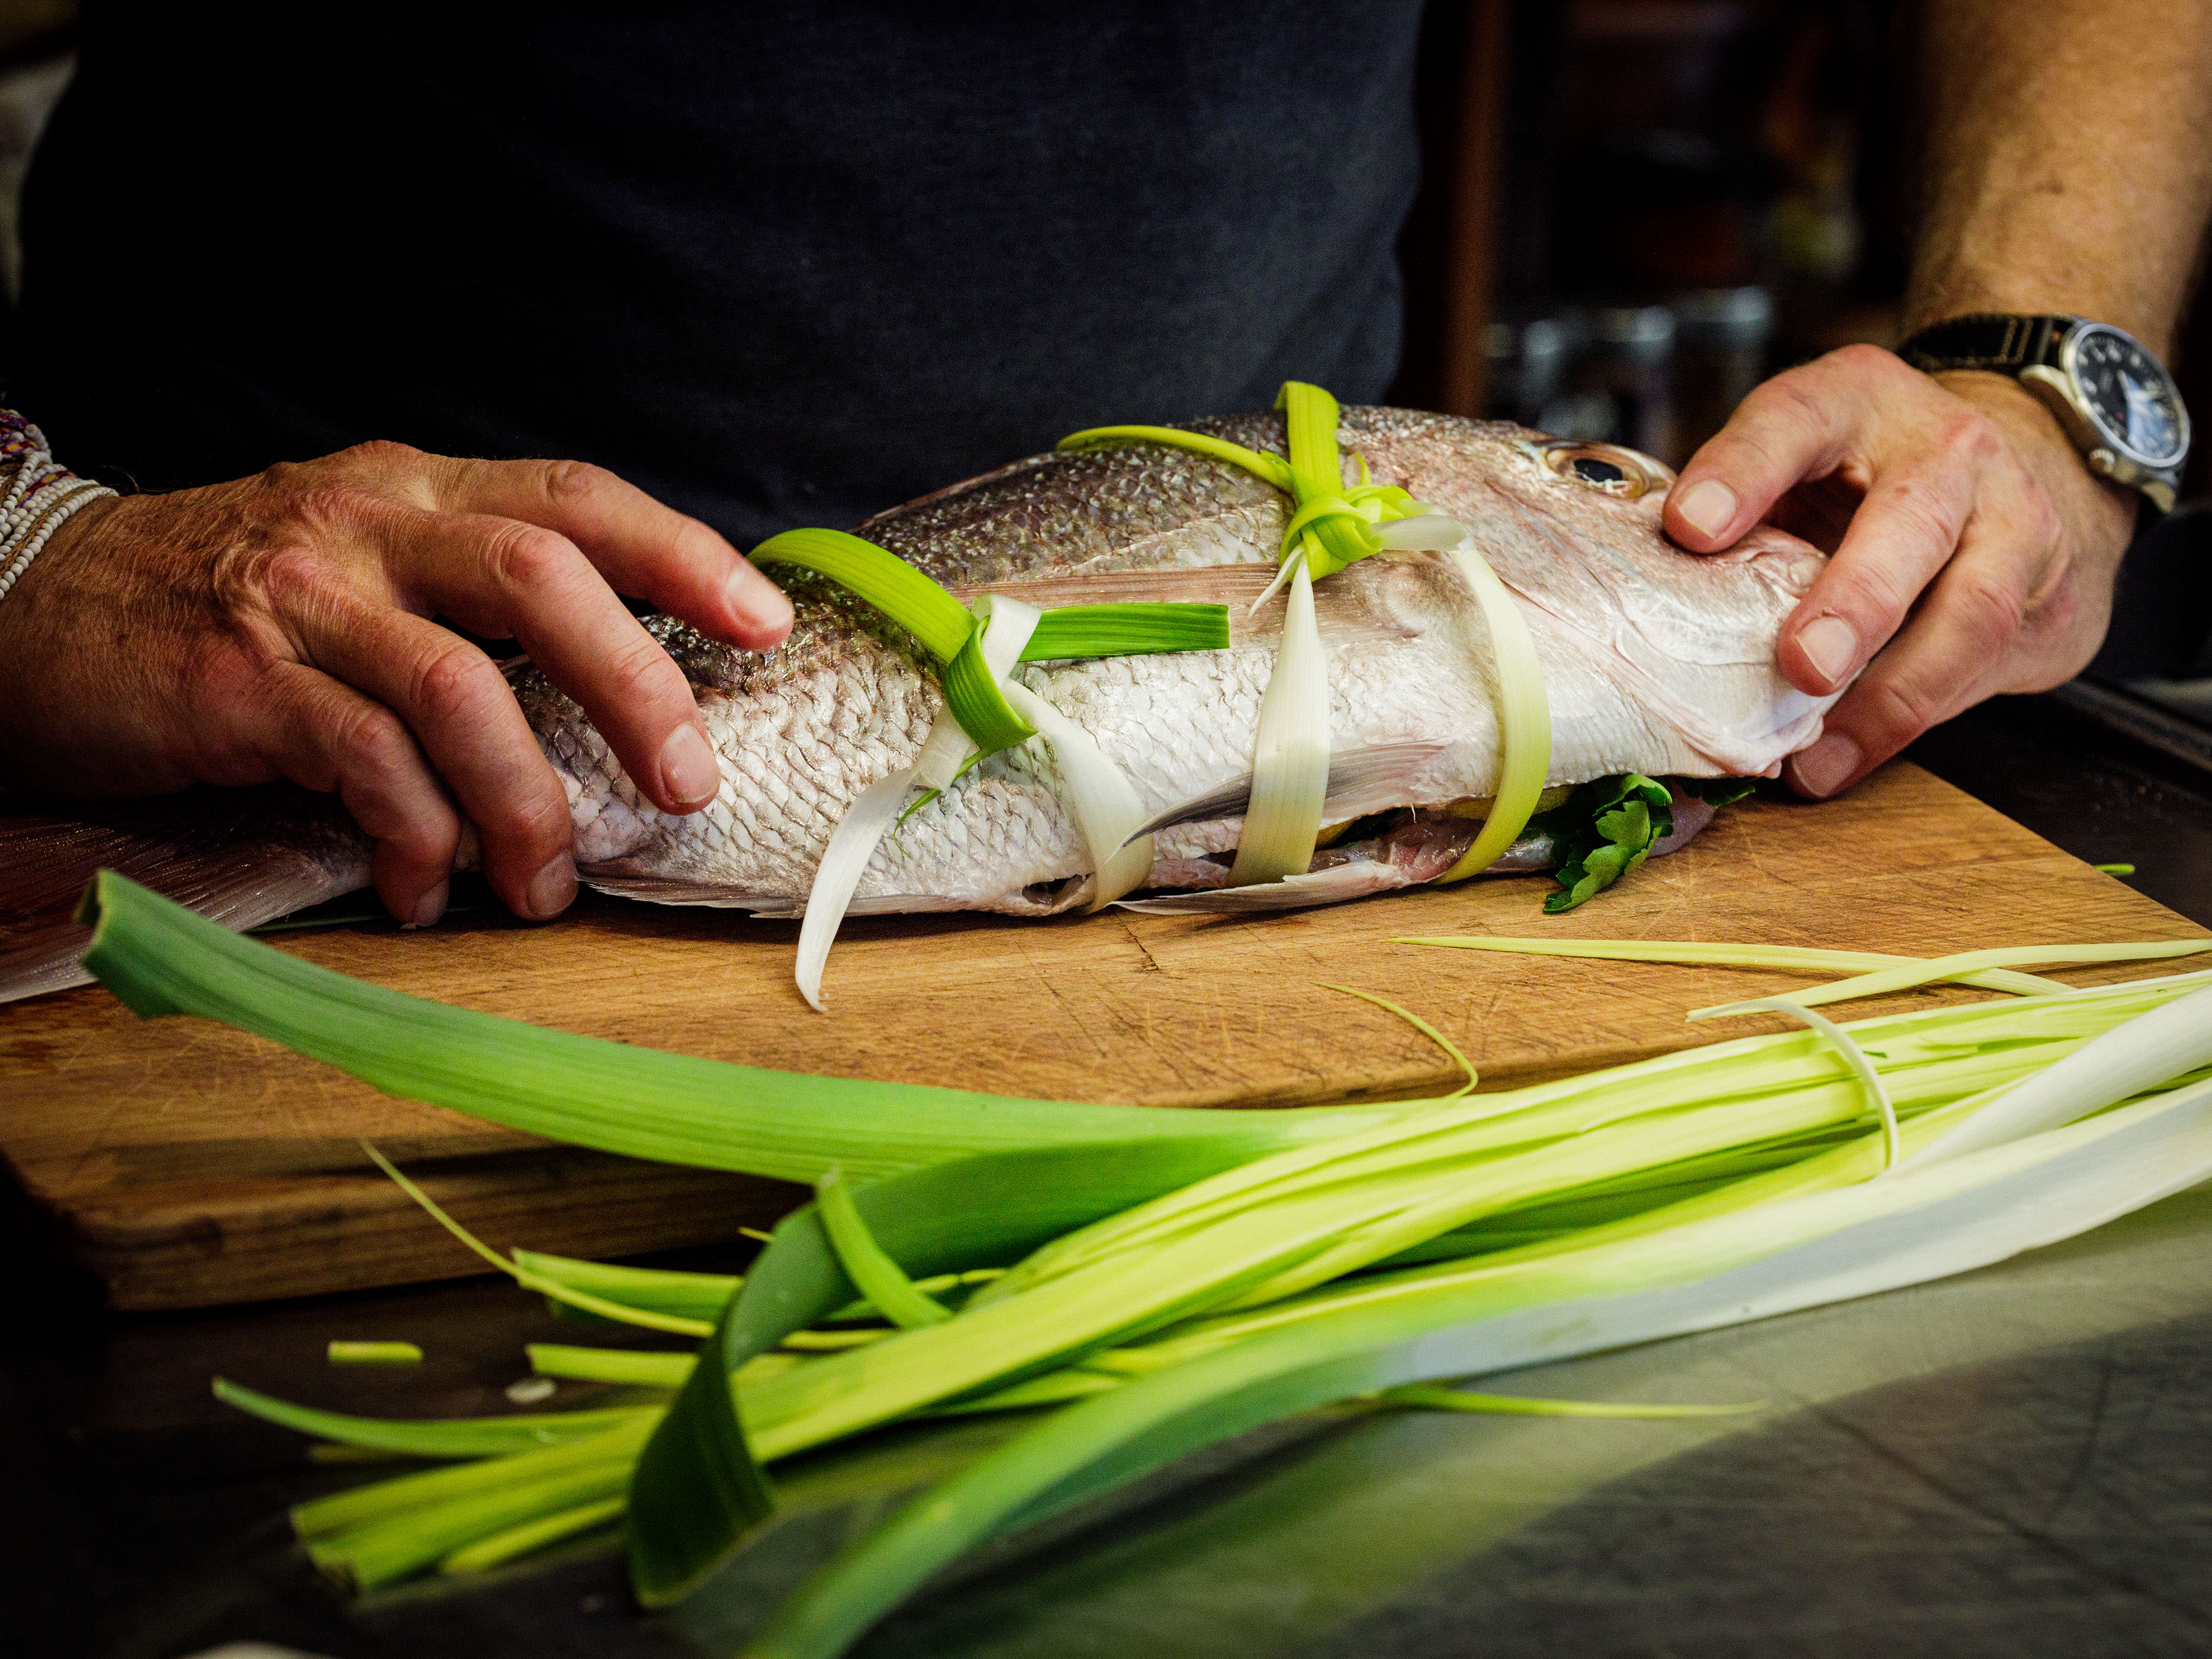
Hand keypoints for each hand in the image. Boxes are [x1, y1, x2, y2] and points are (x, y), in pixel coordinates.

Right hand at [0, 443, 792, 924]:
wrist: (37, 606)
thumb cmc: (233, 602)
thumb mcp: (364, 562)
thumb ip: (474, 600)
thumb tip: (618, 687)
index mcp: (418, 490)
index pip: (575, 498)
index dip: (682, 553)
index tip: (766, 620)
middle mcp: (368, 527)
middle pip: (541, 578)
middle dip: (636, 683)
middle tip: (687, 780)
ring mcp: (301, 601)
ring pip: (459, 687)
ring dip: (525, 800)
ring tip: (544, 882)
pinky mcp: (237, 683)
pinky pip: (362, 765)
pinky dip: (415, 838)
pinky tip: (424, 888)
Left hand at [1661, 343, 2138, 795]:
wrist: (2023, 472)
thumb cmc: (1868, 481)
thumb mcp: (1799, 466)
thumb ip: (1737, 517)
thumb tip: (1644, 609)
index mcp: (1856, 401)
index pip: (1793, 422)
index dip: (1741, 472)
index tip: (1689, 527)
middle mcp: (1949, 450)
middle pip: (1911, 520)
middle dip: (1857, 597)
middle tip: (1803, 662)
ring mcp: (2017, 522)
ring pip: (1972, 611)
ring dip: (1890, 695)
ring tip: (1817, 756)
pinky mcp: (2054, 598)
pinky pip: (1987, 668)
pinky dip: (1914, 721)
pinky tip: (1851, 755)